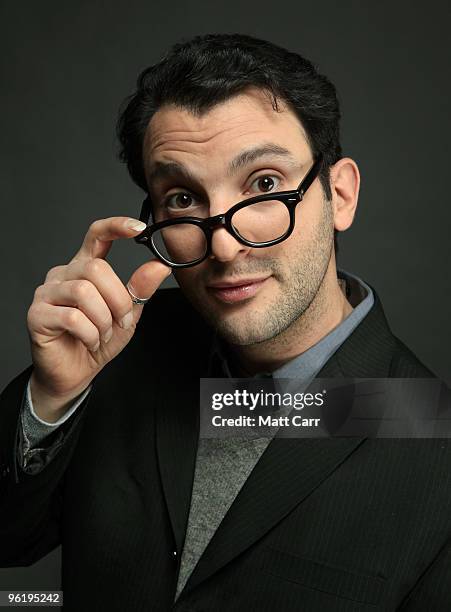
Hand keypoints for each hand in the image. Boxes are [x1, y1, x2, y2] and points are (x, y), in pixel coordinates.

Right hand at [27, 217, 170, 419]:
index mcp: (85, 269)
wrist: (76, 373)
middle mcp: (63, 275)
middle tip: (121, 321)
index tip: (139, 229)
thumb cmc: (98, 340)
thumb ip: (141, 289)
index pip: (96, 235)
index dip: (116, 227)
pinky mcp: (37, 315)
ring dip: (104, 319)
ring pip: (84, 292)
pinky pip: (72, 317)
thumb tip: (160, 266)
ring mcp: (47, 293)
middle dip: (118, 299)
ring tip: (104, 334)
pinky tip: (90, 341)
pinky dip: (90, 333)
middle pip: (96, 268)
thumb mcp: (128, 314)